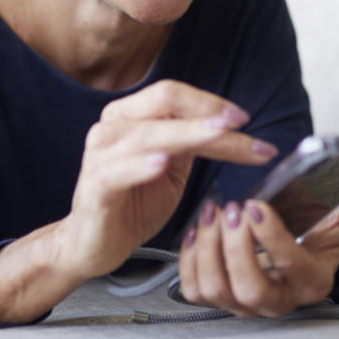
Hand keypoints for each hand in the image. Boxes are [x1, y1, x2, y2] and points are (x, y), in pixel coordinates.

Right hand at [53, 80, 279, 279]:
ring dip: (190, 134)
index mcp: (131, 115)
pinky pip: (118, 171)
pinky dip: (141, 166)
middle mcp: (112, 126)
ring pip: (149, 134)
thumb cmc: (134, 202)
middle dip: (207, 113)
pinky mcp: (94, 186)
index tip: (243, 118)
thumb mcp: (174, 167)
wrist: (95, 243)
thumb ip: (195, 143)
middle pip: (164, 103)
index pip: (174, 96)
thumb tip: (234, 125)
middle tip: (240, 124)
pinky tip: (162, 163)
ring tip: (218, 136)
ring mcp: (100, 154)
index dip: (210, 102)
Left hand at [178, 184, 338, 317]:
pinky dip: (190, 258)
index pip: (290, 266)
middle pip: (249, 289)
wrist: (299, 240)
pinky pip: (194, 289)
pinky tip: (199, 228)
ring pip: (216, 289)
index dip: (271, 236)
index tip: (256, 206)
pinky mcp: (220, 297)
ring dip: (208, 247)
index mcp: (311, 281)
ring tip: (214, 211)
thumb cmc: (318, 229)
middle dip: (236, 247)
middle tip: (232, 210)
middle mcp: (279, 299)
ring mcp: (246, 302)